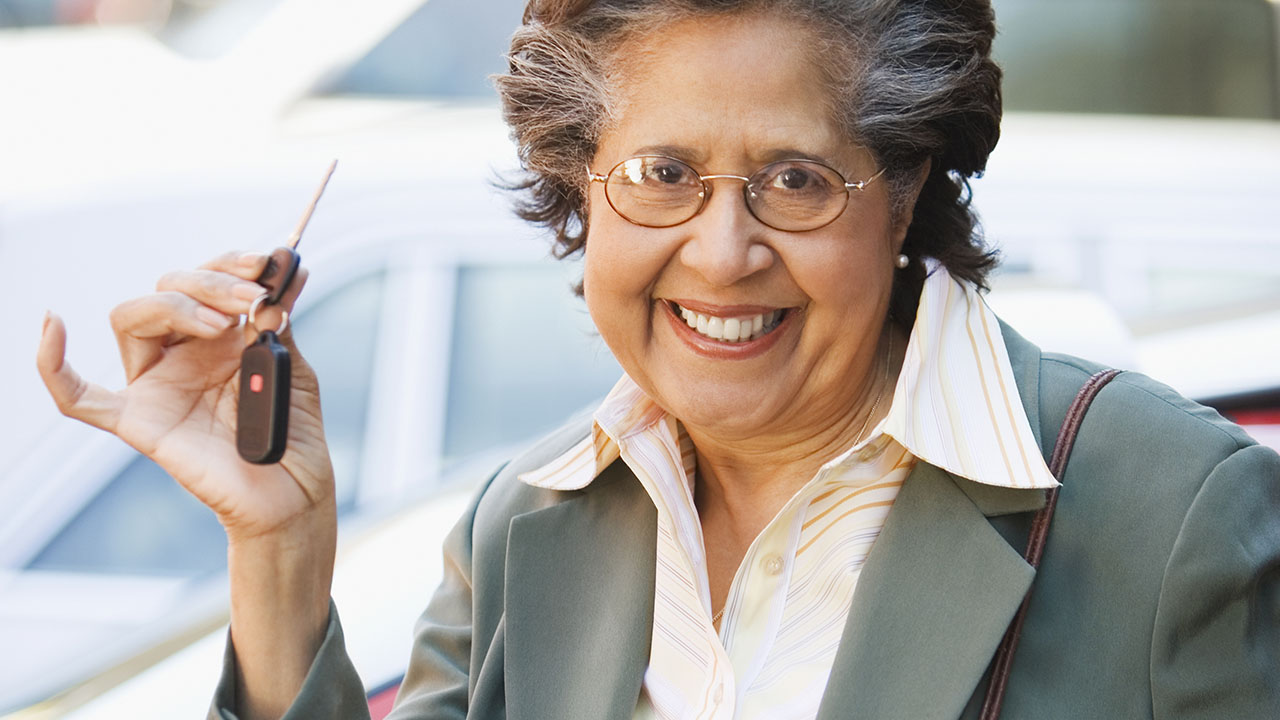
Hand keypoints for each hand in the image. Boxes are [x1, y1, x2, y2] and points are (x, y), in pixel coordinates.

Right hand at [36, 250, 335, 540]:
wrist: (292, 491)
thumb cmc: (291, 431)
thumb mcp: (290, 364)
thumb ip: (279, 320)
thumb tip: (287, 269)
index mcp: (216, 336)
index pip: (204, 279)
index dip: (230, 264)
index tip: (268, 264)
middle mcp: (180, 354)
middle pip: (166, 290)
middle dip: (210, 284)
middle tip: (253, 300)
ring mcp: (156, 386)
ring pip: (131, 319)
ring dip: (175, 305)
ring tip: (222, 323)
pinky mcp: (139, 423)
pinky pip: (79, 398)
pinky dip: (53, 364)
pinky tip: (52, 326)